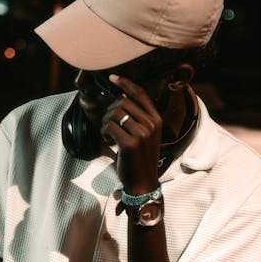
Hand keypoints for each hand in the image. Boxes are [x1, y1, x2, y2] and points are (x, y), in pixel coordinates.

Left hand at [100, 74, 161, 193]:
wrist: (143, 183)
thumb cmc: (140, 158)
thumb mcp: (145, 135)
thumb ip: (137, 117)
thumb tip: (120, 98)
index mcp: (156, 120)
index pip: (140, 93)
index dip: (125, 83)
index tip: (112, 78)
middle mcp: (151, 125)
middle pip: (123, 102)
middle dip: (109, 110)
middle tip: (108, 124)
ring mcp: (142, 134)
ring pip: (114, 114)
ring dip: (105, 122)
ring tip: (108, 134)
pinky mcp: (130, 143)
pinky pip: (109, 127)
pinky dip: (104, 132)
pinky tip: (108, 140)